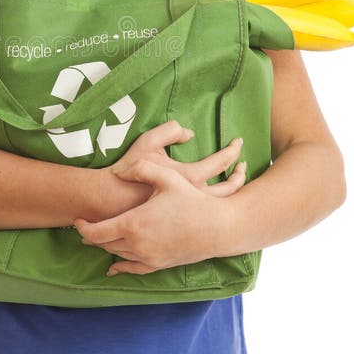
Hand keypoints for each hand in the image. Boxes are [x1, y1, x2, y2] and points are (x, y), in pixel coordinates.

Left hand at [77, 126, 244, 273]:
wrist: (218, 227)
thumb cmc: (192, 200)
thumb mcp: (166, 177)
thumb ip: (139, 169)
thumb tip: (117, 172)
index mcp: (133, 224)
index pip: (95, 233)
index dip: (82, 227)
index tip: (78, 219)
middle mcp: (137, 245)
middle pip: (103, 245)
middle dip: (92, 235)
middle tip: (86, 224)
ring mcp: (148, 257)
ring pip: (117, 255)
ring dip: (106, 245)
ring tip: (99, 235)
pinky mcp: (159, 264)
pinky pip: (133, 269)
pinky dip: (120, 267)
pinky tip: (114, 267)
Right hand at [96, 121, 245, 219]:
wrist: (109, 203)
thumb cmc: (128, 172)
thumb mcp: (148, 143)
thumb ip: (170, 131)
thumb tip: (189, 132)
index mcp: (189, 177)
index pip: (220, 162)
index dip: (232, 150)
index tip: (238, 142)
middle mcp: (194, 197)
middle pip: (230, 188)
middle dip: (240, 174)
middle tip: (244, 164)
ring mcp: (188, 214)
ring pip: (221, 205)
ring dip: (232, 192)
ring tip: (236, 180)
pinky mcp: (181, 223)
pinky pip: (206, 217)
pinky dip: (216, 208)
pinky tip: (215, 202)